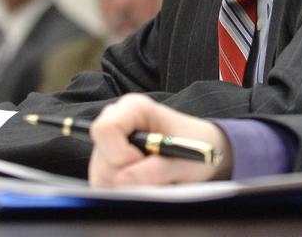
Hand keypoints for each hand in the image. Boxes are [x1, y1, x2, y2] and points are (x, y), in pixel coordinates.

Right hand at [89, 94, 231, 186]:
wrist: (200, 151)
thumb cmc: (196, 147)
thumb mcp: (185, 160)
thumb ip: (156, 170)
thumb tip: (122, 181)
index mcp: (133, 108)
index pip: (105, 130)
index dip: (120, 153)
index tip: (144, 161)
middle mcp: (114, 123)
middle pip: (103, 159)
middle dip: (128, 175)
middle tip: (156, 172)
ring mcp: (106, 145)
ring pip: (101, 176)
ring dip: (128, 186)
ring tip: (154, 176)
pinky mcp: (104, 165)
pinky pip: (104, 186)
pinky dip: (125, 192)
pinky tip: (145, 182)